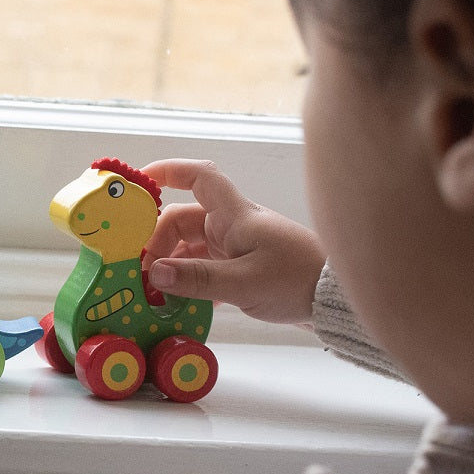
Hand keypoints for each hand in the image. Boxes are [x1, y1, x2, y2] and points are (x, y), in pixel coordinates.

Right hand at [141, 159, 325, 324]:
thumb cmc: (298, 280)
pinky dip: (186, 279)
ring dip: (169, 264)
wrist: (334, 302)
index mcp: (234, 215)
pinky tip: (179, 300)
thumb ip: (198, 278)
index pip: (198, 177)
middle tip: (143, 271)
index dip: (167, 171)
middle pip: (180, 219)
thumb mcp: (245, 283)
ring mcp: (234, 246)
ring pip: (187, 245)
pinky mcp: (239, 267)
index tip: (139, 183)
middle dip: (156, 241)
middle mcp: (231, 225)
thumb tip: (155, 273)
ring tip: (156, 290)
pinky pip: (201, 266)